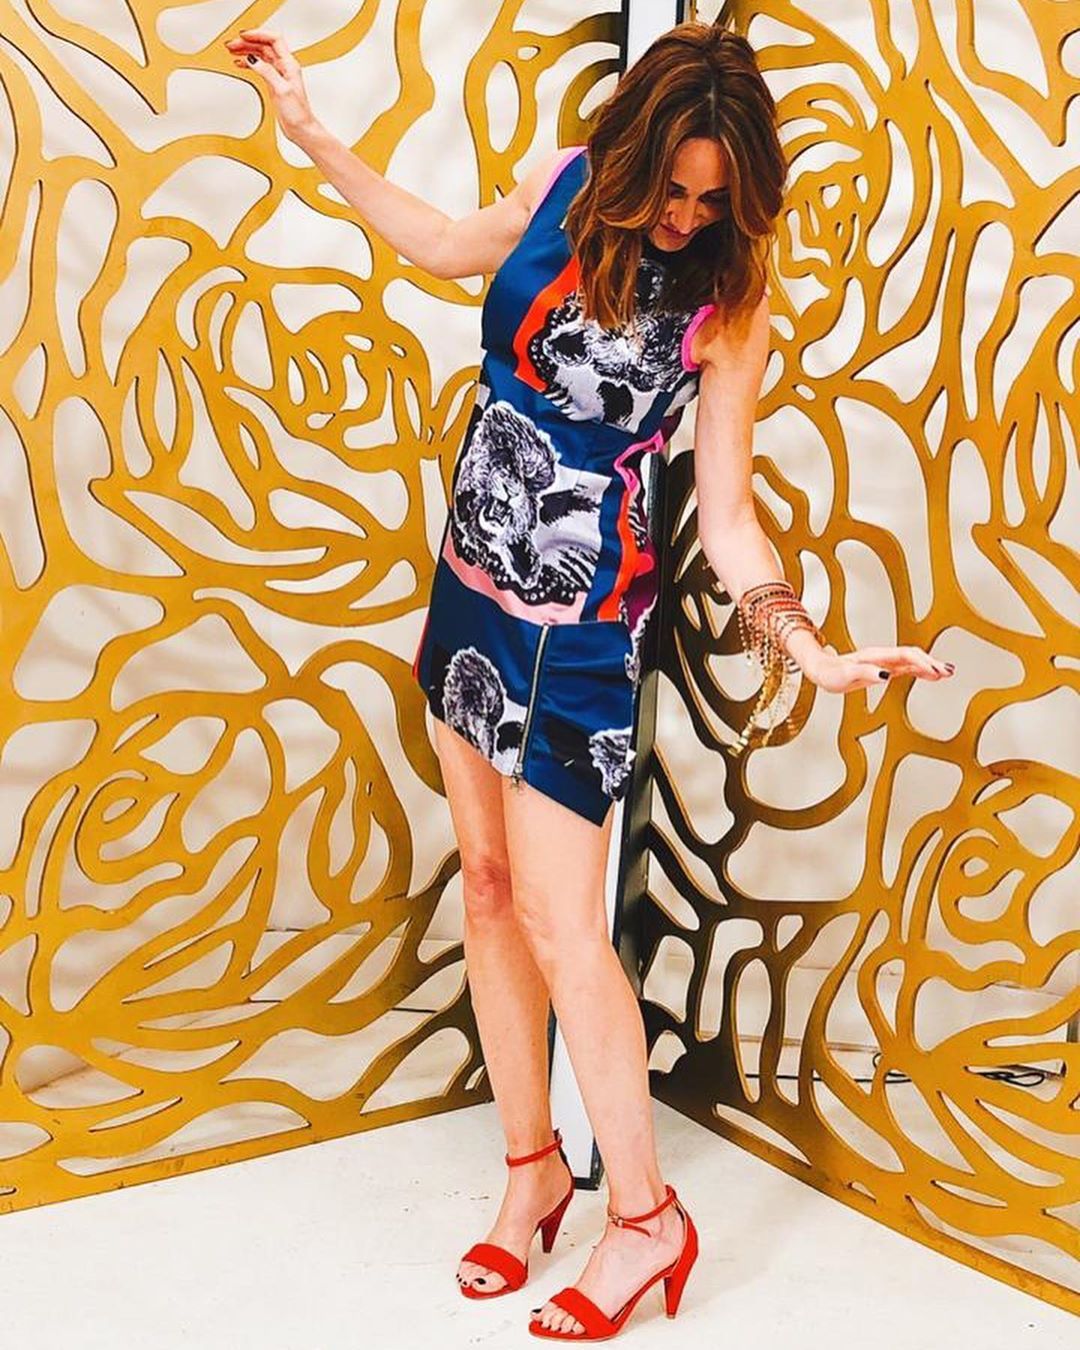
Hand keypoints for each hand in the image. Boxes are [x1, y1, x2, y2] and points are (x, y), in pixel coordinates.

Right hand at [223, 29, 314, 140]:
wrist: (301, 129)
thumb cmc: (298, 114)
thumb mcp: (282, 90)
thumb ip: (267, 72)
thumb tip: (253, 59)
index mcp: (289, 65)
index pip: (274, 40)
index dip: (258, 34)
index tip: (243, 36)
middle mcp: (284, 67)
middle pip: (264, 45)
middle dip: (248, 42)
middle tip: (232, 44)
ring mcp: (279, 74)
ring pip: (261, 54)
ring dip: (246, 50)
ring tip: (232, 50)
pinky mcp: (273, 83)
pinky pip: (260, 66)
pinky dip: (249, 62)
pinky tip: (240, 63)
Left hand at [801, 643, 954, 693]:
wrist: (820, 670)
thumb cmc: (829, 674)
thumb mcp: (844, 676)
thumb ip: (865, 673)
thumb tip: (886, 675)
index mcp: (875, 656)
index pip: (904, 656)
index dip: (920, 662)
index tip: (934, 671)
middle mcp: (882, 657)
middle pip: (912, 656)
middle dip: (930, 662)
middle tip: (947, 672)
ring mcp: (883, 662)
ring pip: (912, 661)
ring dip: (929, 666)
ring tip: (946, 673)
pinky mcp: (883, 669)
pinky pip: (906, 667)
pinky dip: (920, 670)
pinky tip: (930, 675)